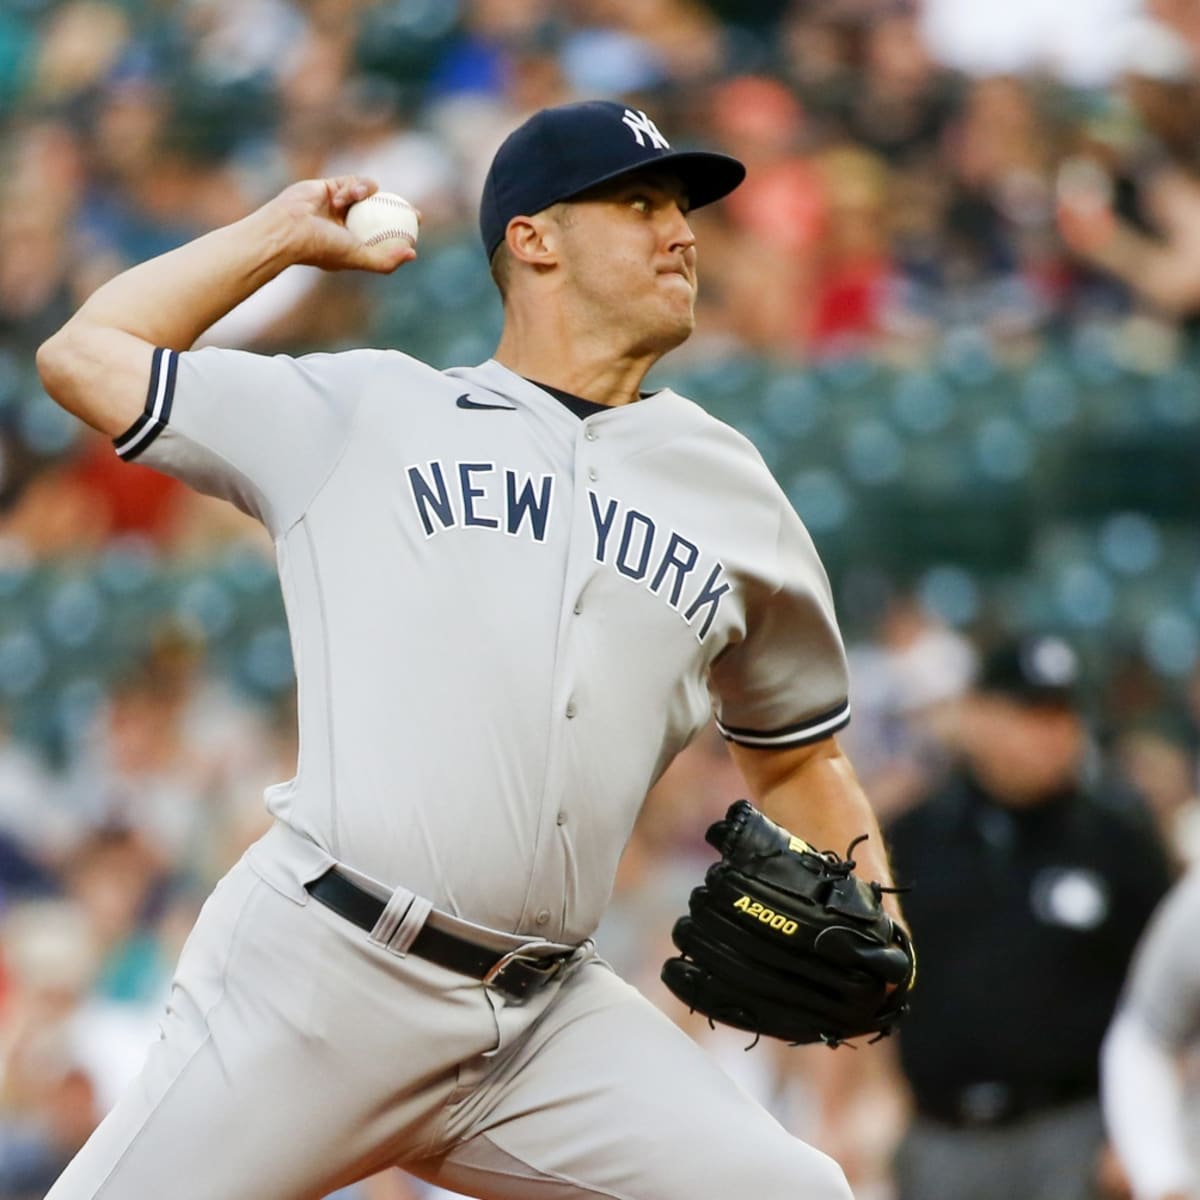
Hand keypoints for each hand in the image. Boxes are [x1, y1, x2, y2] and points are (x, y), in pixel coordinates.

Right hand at [268, 176, 417, 274]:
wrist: (288, 228)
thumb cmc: (321, 246)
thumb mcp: (358, 257)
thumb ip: (385, 261)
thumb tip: (413, 254)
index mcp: (353, 244)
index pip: (384, 236)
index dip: (403, 231)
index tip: (417, 227)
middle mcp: (347, 225)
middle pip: (381, 214)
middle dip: (399, 211)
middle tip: (414, 211)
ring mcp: (339, 206)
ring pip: (367, 196)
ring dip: (364, 196)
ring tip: (353, 199)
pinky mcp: (330, 186)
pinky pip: (352, 182)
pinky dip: (351, 187)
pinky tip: (344, 194)